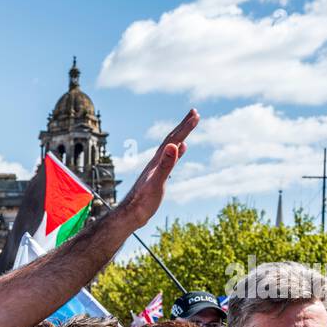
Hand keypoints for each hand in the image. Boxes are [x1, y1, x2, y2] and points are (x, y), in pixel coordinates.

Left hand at [118, 109, 198, 228]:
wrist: (130, 215)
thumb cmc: (142, 202)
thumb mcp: (156, 183)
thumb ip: (165, 165)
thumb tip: (172, 146)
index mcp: (157, 162)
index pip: (173, 140)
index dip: (185, 127)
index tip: (196, 114)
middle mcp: (155, 162)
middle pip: (171, 139)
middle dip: (183, 126)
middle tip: (194, 112)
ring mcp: (156, 168)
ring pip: (170, 147)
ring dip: (180, 136)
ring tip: (188, 126)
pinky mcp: (156, 176)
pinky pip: (169, 159)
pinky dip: (176, 152)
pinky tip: (180, 149)